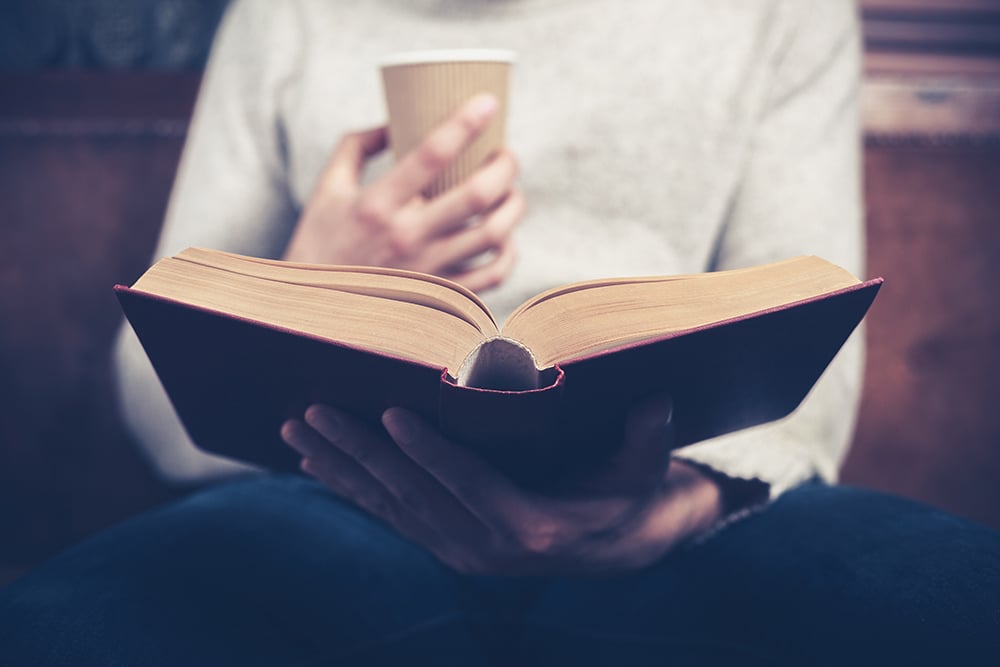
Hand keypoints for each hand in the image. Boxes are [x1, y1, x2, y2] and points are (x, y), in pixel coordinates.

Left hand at [280, 395, 728, 574]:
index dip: (430, 450)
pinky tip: (315, 462)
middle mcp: (485, 546)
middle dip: (360, 450)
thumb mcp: (643, 470)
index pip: (470, 483)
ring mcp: (459, 549)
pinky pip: (390, 515)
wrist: (616, 546)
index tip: (391, 413)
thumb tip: (658, 398)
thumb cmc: (626, 494)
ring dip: (340, 466)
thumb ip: (646, 438)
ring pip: (390, 505)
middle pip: (413, 492)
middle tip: (313, 410)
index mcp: (531, 525)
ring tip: (296, 431)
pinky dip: (351, 487)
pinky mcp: (445, 544)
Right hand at [283, 94, 523, 291]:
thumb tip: (394, 120)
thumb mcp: (327, 189)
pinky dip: (509, 253)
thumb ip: (356, 147)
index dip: (465, 123)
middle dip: (504, 166)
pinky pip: (493, 275)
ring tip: (512, 193)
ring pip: (494, 234)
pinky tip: (505, 238)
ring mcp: (428, 269)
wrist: (315, 311)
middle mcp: (406, 236)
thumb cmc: (322, 244)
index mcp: (377, 204)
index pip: (430, 154)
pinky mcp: (441, 295)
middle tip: (507, 155)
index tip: (487, 103)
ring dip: (514, 206)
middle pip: (477, 194)